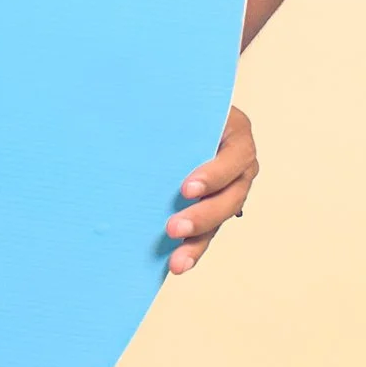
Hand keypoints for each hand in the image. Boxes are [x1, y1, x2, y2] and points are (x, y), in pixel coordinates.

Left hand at [165, 103, 256, 273]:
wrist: (182, 113)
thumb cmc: (178, 103)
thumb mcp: (181, 100)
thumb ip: (167, 107)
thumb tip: (125, 107)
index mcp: (236, 134)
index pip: (232, 158)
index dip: (212, 175)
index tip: (185, 189)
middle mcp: (240, 164)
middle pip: (230, 196)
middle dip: (202, 216)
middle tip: (173, 228)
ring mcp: (231, 188)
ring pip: (220, 220)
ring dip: (198, 242)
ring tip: (177, 262)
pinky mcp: (215, 207)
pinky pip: (208, 231)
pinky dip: (193, 248)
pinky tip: (176, 265)